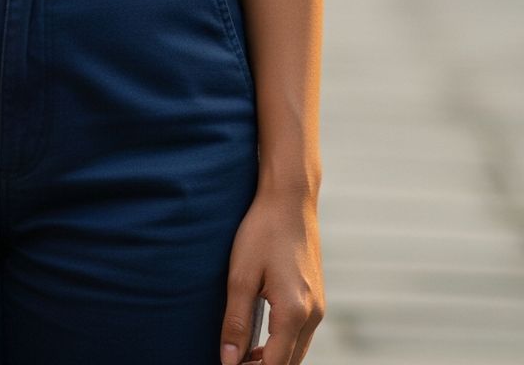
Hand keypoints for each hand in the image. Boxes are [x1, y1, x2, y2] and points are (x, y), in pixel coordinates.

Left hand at [218, 189, 324, 364]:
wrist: (290, 199)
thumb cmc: (263, 230)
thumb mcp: (241, 275)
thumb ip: (235, 322)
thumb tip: (228, 361)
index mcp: (294, 312)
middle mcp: (313, 315)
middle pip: (289, 364)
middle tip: (233, 362)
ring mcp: (319, 307)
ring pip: (297, 352)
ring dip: (273, 360)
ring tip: (243, 357)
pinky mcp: (318, 298)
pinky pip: (302, 336)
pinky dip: (283, 345)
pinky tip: (261, 340)